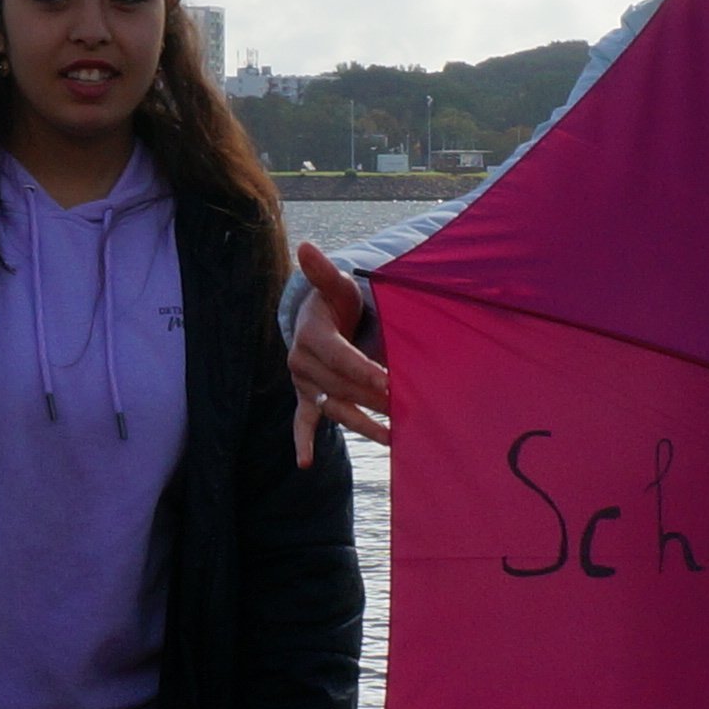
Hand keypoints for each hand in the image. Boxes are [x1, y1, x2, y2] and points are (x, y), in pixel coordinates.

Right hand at [286, 242, 393, 462]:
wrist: (316, 319)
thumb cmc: (335, 301)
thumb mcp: (334, 286)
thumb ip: (323, 272)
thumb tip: (307, 246)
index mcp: (311, 334)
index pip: (339, 357)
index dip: (363, 370)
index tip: (388, 381)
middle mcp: (302, 362)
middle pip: (341, 386)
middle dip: (373, 398)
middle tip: (406, 408)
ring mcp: (303, 384)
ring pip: (334, 408)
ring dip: (362, 423)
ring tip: (391, 437)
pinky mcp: (306, 398)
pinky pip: (302, 422)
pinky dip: (302, 441)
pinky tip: (305, 463)